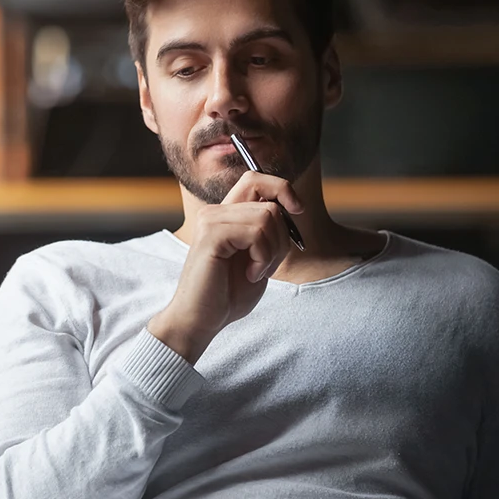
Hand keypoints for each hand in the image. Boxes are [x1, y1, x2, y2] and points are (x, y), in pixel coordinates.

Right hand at [148, 171, 303, 363]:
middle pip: (269, 201)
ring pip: (267, 217)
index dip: (282, 188)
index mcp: (226, 215)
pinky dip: (263, 257)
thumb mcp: (258, 257)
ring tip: (256, 271)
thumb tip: (291, 208)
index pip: (256, 179)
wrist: (201, 320)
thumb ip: (269, 231)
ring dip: (272, 251)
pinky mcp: (211, 236)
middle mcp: (216, 212)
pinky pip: (256, 232)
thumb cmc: (228, 294)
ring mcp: (211, 221)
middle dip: (282, 236)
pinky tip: (250, 274)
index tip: (297, 211)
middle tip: (267, 263)